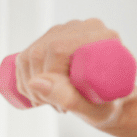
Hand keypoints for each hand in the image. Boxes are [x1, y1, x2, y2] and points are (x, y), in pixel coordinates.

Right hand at [16, 19, 136, 127]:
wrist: (112, 102)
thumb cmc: (108, 106)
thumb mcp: (92, 108)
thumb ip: (68, 98)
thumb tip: (35, 82)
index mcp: (103, 37)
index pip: (58, 49)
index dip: (49, 77)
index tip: (58, 103)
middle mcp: (86, 28)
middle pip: (41, 51)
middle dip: (39, 84)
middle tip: (55, 106)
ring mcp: (68, 30)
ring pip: (30, 54)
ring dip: (30, 84)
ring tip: (51, 101)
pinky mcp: (54, 38)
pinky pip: (26, 55)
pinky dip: (25, 79)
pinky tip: (39, 92)